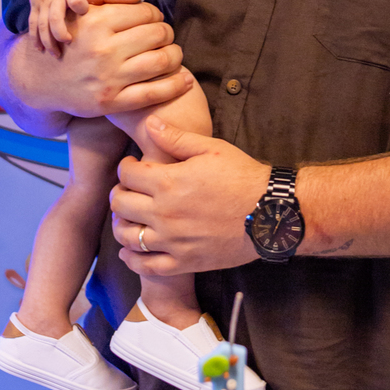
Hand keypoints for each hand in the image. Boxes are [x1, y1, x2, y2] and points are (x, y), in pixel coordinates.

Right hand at [19, 0, 188, 115]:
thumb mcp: (79, 11)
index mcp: (96, 22)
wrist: (39, 78)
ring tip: (173, 54)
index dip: (156, 15)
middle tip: (164, 37)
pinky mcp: (111, 102)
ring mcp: (108, 77)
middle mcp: (103, 49)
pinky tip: (185, 79)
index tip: (154, 20)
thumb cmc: (67, 40)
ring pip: (161, 61)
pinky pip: (154, 92)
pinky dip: (175, 85)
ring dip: (175, 56)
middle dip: (167, 33)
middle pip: (158, 34)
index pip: (146, 12)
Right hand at [27, 0, 129, 57]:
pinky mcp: (35, 9)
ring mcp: (43, 4)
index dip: (77, 3)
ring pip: (42, 23)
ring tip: (57, 54)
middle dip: (60, 29)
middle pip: (54, 13)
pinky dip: (36, 39)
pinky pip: (33, 26)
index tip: (84, 12)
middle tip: (69, 42)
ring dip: (48, 39)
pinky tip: (43, 52)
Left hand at [111, 115, 266, 274]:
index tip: (132, 165)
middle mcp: (165, 213)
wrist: (270, 213)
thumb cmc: (243, 177)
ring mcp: (173, 241)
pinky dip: (131, 258)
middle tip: (128, 189)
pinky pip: (146, 266)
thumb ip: (176, 138)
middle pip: (120, 204)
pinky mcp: (184, 262)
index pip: (127, 174)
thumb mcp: (211, 149)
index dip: (126, 166)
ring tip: (128, 217)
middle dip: (119, 193)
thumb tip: (151, 123)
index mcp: (169, 183)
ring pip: (127, 236)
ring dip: (121, 224)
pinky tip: (131, 250)